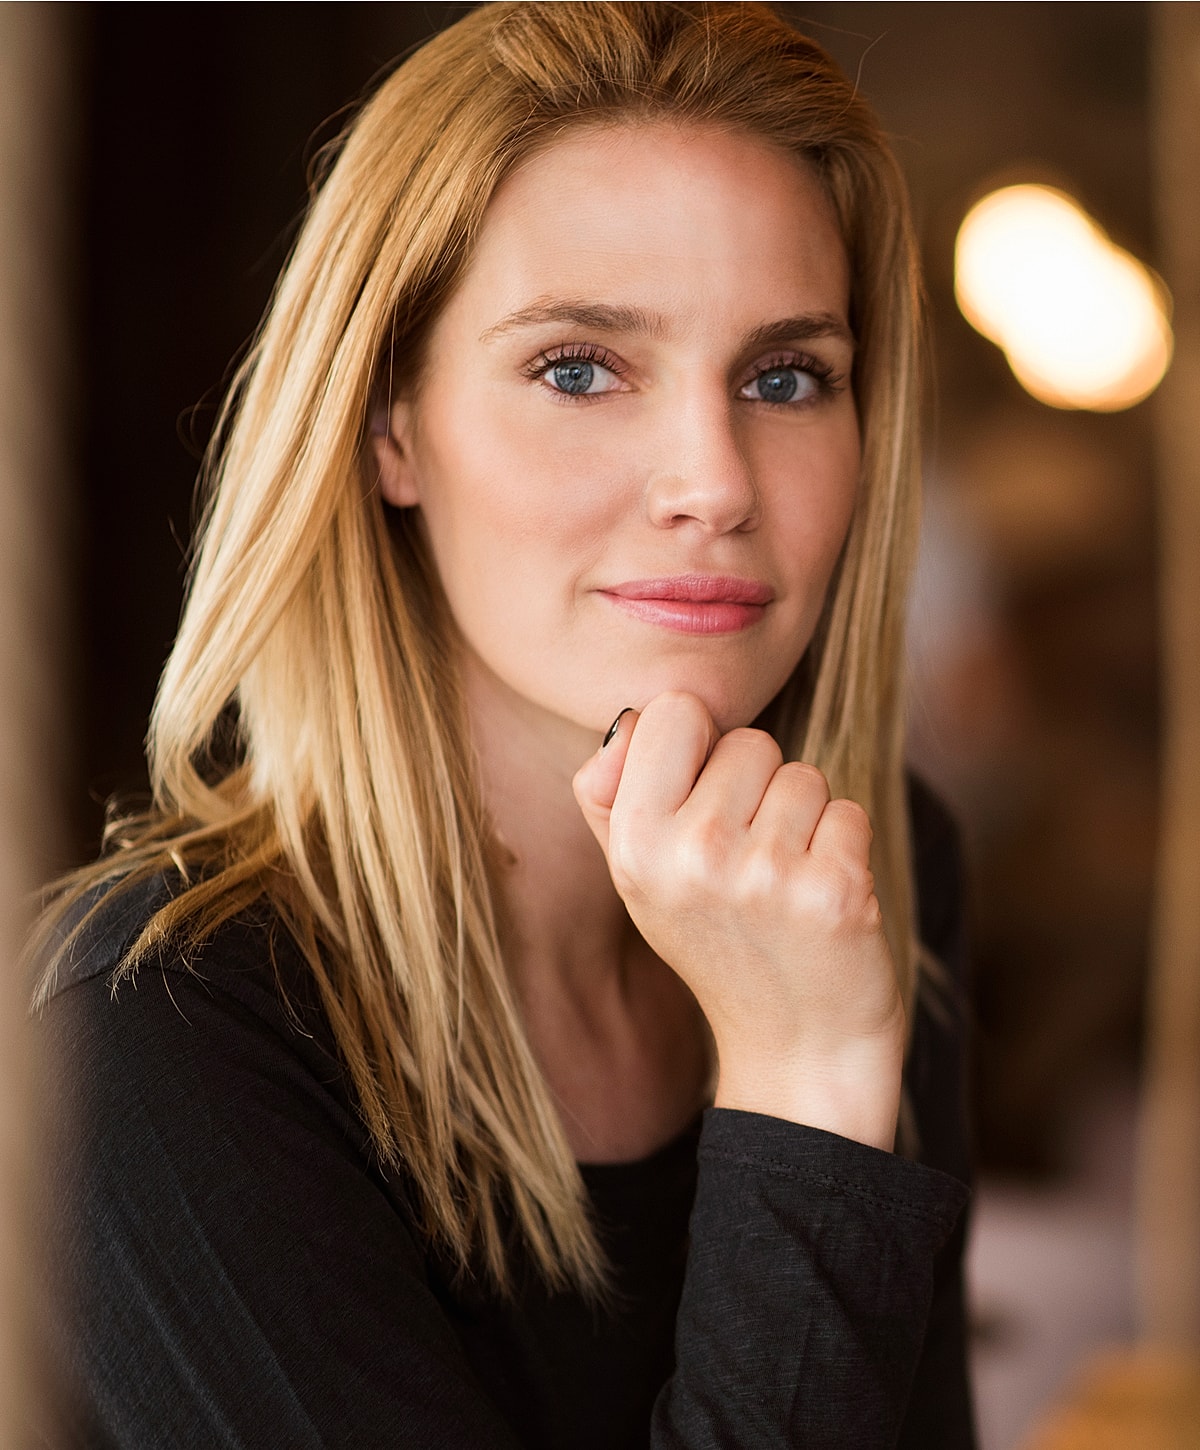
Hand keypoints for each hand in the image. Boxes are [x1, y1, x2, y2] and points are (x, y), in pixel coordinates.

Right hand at [573, 692, 904, 1149]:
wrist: (795, 1050)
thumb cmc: (718, 942)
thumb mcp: (641, 877)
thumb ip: (613, 794)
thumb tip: (626, 720)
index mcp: (634, 845)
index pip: (674, 709)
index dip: (699, 746)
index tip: (705, 802)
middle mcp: (692, 856)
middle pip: (749, 741)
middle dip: (758, 790)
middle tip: (749, 865)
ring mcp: (765, 876)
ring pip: (804, 775)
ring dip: (805, 821)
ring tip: (784, 887)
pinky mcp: (834, 893)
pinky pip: (848, 812)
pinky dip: (844, 848)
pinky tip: (821, 902)